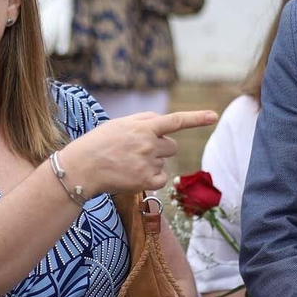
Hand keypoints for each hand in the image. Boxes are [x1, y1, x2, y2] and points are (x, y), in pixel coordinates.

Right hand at [58, 109, 218, 195]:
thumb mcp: (119, 124)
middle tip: (137, 152)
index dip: (196, 118)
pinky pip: (161, 178)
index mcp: (143, 127)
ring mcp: (148, 162)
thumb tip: (164, 124)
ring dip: (152, 163)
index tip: (214, 116)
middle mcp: (149, 143)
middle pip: (172, 146)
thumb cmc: (99, 144)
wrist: (82, 167)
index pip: (175, 121)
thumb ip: (144, 121)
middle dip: (160, 149)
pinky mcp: (146, 180)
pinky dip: (151, 178)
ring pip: (163, 163)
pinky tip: (132, 175)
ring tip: (127, 163)